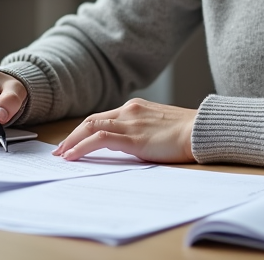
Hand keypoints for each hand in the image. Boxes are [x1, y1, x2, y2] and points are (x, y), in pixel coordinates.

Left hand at [54, 98, 196, 163]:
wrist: (202, 131)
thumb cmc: (187, 133)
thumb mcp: (160, 128)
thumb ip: (143, 132)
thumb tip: (130, 146)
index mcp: (136, 108)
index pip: (102, 118)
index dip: (84, 130)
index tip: (73, 142)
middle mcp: (130, 111)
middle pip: (91, 120)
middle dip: (72, 135)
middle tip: (60, 150)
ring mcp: (130, 122)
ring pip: (91, 127)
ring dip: (72, 141)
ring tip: (61, 155)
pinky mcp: (133, 136)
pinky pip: (99, 139)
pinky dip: (81, 146)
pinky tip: (72, 156)